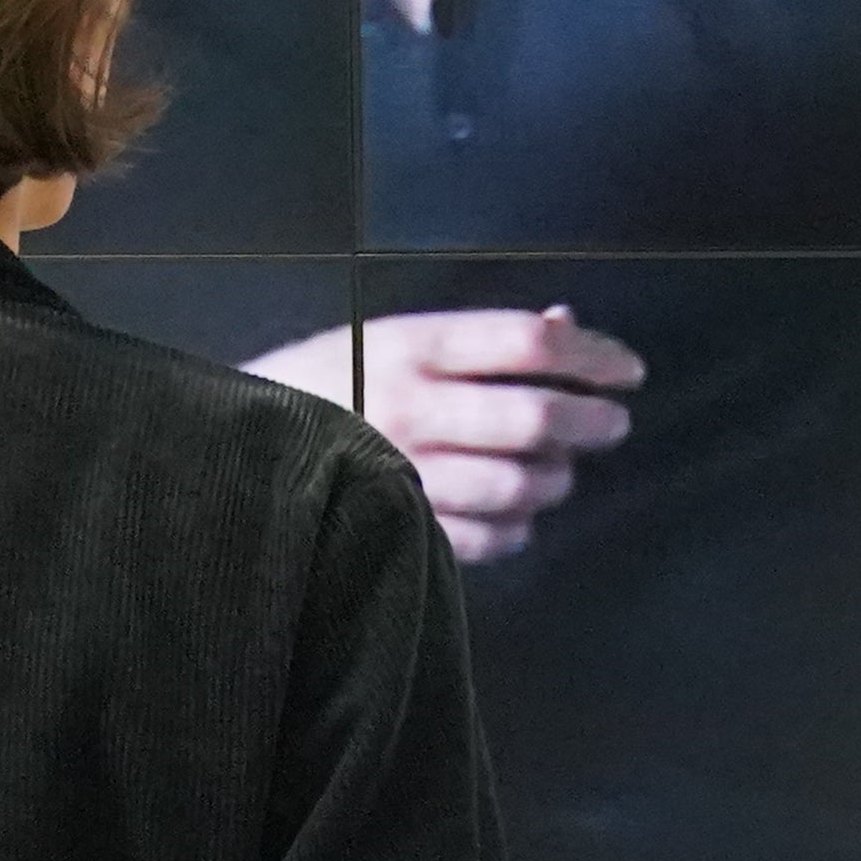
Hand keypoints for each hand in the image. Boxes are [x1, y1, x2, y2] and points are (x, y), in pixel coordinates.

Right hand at [250, 310, 645, 561]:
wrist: (231, 449)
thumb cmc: (324, 384)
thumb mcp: (389, 338)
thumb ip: (480, 339)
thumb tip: (567, 323)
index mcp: (408, 345)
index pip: (525, 342)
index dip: (591, 354)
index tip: (628, 370)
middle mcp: (409, 406)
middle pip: (533, 417)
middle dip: (591, 422)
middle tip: (614, 424)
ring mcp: (403, 473)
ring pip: (519, 484)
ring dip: (556, 479)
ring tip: (558, 470)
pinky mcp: (399, 527)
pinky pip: (488, 537)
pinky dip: (517, 528)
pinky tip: (515, 514)